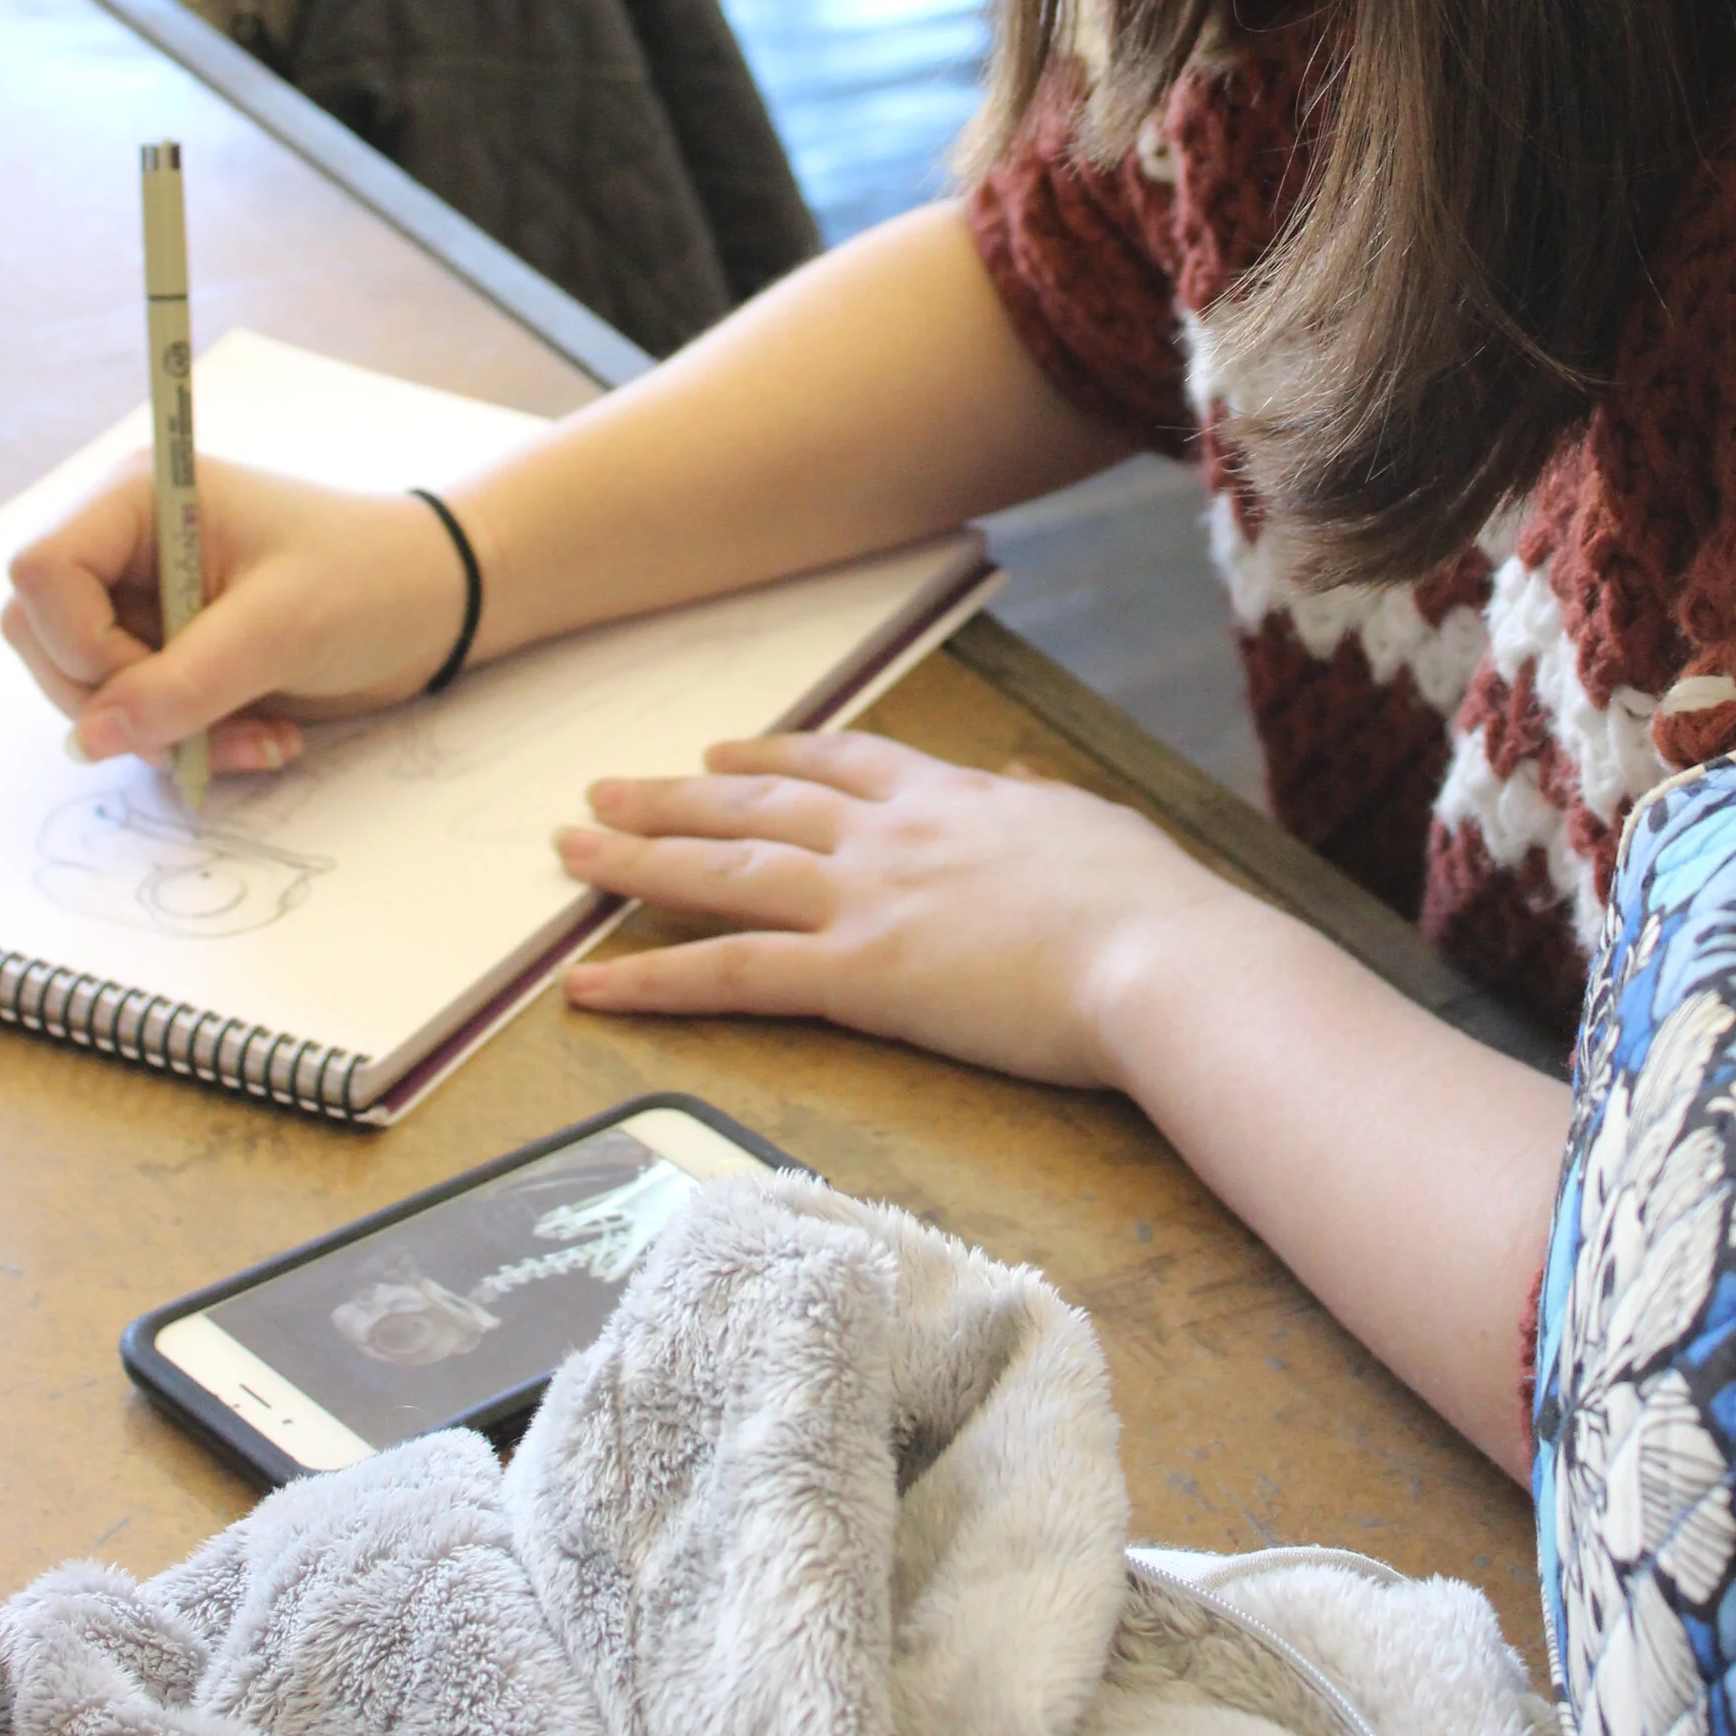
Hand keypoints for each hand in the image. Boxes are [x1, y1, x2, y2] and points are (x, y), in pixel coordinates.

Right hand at [2, 458, 468, 774]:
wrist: (434, 604)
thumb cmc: (369, 580)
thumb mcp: (279, 630)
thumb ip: (179, 684)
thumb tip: (87, 739)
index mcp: (139, 499)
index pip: (41, 572)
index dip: (79, 641)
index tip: (157, 673)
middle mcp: (124, 546)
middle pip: (42, 638)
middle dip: (119, 702)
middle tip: (205, 725)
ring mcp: (140, 602)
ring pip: (83, 689)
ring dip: (160, 736)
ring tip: (256, 737)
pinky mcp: (165, 652)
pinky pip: (132, 716)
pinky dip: (186, 742)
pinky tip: (262, 737)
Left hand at [557, 731, 1236, 1087]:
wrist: (1166, 959)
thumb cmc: (1154, 908)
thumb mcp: (1099, 828)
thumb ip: (1042, 805)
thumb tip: (1018, 783)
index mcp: (954, 797)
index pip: (842, 762)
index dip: (773, 753)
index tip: (723, 750)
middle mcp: (893, 834)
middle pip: (759, 802)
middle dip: (674, 796)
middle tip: (604, 790)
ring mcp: (868, 899)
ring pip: (725, 869)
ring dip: (638, 859)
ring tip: (570, 850)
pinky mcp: (858, 975)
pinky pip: (730, 972)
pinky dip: (651, 978)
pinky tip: (590, 984)